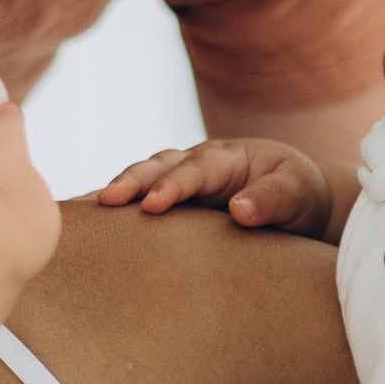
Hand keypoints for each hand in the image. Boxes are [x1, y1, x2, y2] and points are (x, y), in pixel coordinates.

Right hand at [96, 136, 334, 237]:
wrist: (297, 203)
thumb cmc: (298, 195)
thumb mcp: (297, 194)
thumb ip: (273, 199)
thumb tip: (239, 210)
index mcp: (228, 158)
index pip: (196, 168)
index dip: (173, 184)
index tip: (152, 204)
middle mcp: (198, 164)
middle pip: (159, 166)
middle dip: (132, 181)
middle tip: (106, 201)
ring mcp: (181, 181)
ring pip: (144, 179)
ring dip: (117, 191)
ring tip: (86, 212)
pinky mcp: (173, 203)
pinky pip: (140, 200)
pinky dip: (117, 209)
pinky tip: (88, 225)